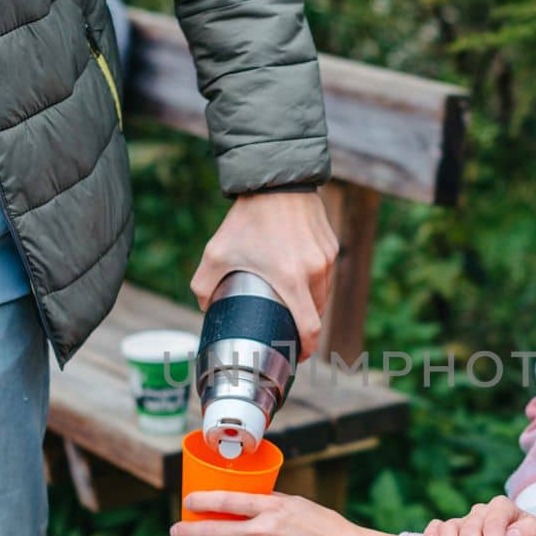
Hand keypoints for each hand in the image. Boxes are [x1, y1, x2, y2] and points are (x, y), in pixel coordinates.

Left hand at [169, 490, 398, 535]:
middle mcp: (266, 532)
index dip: (202, 501)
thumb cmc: (328, 528)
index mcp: (273, 508)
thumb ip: (272, 504)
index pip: (227, 500)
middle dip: (188, 532)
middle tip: (174, 531)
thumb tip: (247, 501)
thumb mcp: (299, 506)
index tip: (188, 502)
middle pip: (216, 531)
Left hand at [191, 190, 337, 361]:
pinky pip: (325, 272)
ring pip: (323, 293)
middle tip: (285, 328)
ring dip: (309, 302)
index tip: (296, 354)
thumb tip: (205, 308)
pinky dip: (313, 279)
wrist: (273, 180)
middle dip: (303, 325)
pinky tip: (297, 272)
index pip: (310, 328)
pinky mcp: (331, 246)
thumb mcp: (215, 253)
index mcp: (291, 280)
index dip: (305, 348)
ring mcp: (326, 259)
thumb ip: (204, 286)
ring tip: (290, 300)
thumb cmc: (245, 219)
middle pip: (316, 313)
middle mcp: (314, 272)